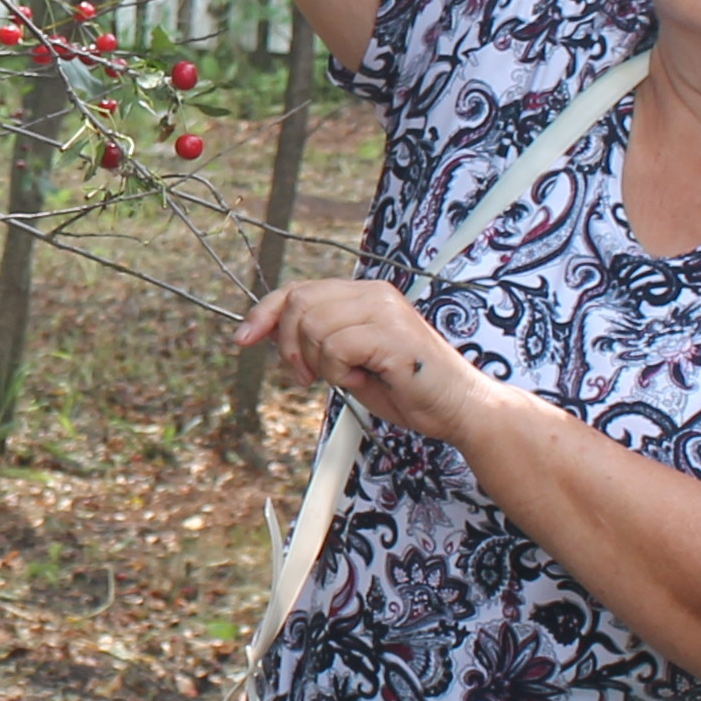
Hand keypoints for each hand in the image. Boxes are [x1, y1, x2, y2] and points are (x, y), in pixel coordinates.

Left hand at [233, 279, 514, 451]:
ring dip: (321, 363)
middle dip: (289, 346)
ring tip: (351, 378)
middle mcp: (373, 293)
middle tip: (309, 376)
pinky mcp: (391, 333)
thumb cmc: (407, 389)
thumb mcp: (349, 363)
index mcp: (362, 295)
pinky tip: (365, 379)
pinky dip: (339, 371)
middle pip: (298, 303)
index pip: (297, 291)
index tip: (241, 339)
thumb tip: (265, 336)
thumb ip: (316, 343)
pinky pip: (336, 346)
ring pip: (313, 325)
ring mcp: (384, 310)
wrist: (459, 410)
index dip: (263, 313)